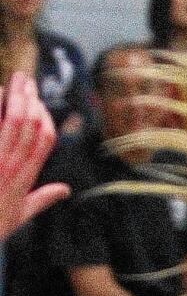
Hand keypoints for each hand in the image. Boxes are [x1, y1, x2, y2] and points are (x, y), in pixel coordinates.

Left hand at [0, 74, 67, 241]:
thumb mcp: (20, 216)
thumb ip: (43, 199)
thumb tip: (64, 190)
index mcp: (25, 177)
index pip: (45, 140)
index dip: (45, 118)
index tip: (39, 103)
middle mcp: (12, 167)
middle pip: (30, 125)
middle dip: (29, 99)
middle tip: (25, 79)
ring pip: (12, 122)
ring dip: (14, 98)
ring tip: (13, 81)